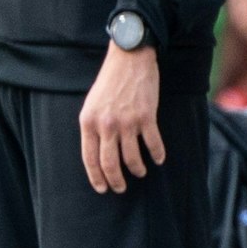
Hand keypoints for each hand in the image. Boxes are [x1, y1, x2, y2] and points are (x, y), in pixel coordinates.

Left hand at [79, 44, 163, 192]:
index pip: (89, 158)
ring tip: (140, 172)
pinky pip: (153, 144)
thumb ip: (93, 127)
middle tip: (120, 188)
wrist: (129, 59)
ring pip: (132, 158)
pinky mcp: (146, 117)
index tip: (102, 188)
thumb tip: (98, 153)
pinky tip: (158, 160)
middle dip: (116, 180)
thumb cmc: (109, 83)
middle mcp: (106, 125)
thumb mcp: (91, 105)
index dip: (96, 177)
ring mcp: (127, 122)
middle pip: (110, 163)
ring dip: (137, 169)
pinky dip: (157, 155)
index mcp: (88, 122)